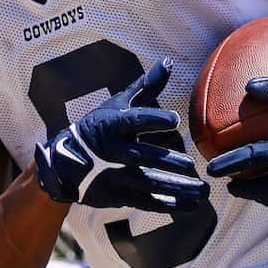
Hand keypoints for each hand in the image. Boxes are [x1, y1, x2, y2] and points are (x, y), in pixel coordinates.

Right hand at [31, 59, 205, 213]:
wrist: (64, 162)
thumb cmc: (99, 127)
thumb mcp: (117, 105)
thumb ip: (145, 87)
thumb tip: (168, 62)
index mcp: (113, 124)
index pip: (134, 120)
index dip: (153, 120)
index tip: (175, 119)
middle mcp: (113, 150)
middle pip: (144, 156)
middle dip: (169, 162)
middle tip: (192, 165)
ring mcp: (115, 175)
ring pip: (149, 182)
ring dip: (177, 188)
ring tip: (203, 191)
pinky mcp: (118, 195)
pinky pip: (146, 201)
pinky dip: (168, 204)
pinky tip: (191, 205)